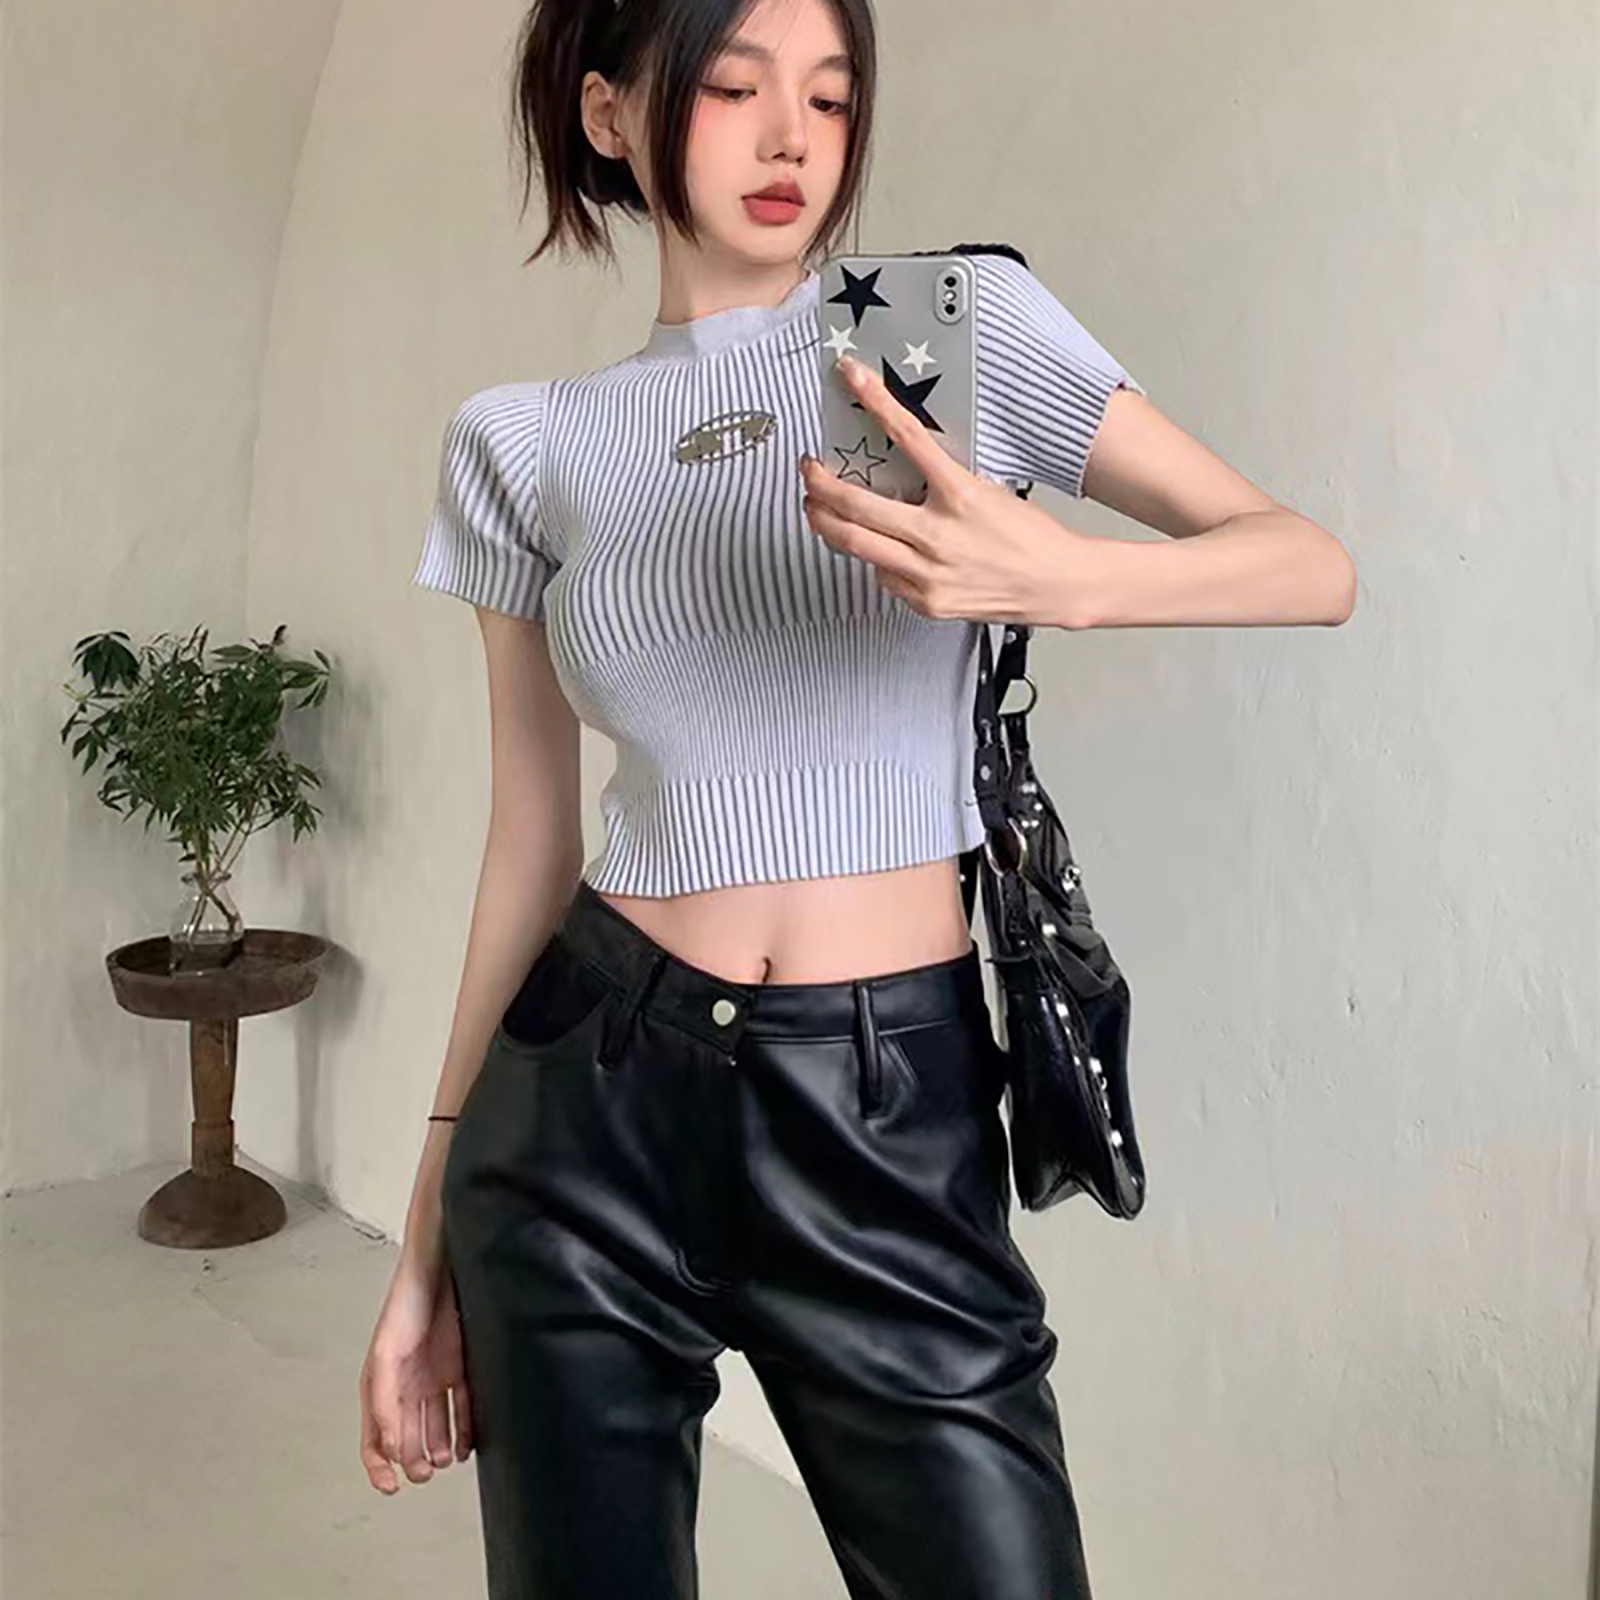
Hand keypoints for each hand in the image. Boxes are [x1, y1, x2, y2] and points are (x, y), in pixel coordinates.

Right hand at [359, 1254, 472, 1492]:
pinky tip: (468, 1443)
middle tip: (426, 1472)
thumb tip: (391, 1447)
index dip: (379, 1466)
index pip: (374, 1438)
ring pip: (436, 1426)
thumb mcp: (385, 1357)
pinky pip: (462, 1406)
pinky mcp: (459, 1367)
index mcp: (380, 1388)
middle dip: (414, 1460)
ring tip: (447, 1459)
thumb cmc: (405, 1306)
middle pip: (407, 1437)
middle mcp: (406, 1387)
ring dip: (440, 1448)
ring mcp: (433, 1378)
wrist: (441, 1271)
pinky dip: (464, 1427)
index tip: (392, 1486)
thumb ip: (385, 1402)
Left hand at [800, 353, 1100, 626]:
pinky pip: (882, 576)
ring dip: (826, 522)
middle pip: (855, 505)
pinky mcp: (927, 602)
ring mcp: (929, 574)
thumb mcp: (988, 493)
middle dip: (820, 484)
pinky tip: (875, 548)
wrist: (1057, 584)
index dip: (875, 401)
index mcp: (960, 496)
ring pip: (855, 544)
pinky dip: (872, 557)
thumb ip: (942, 485)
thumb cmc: (1029, 536)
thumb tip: (900, 471)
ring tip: (818, 508)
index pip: (907, 436)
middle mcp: (938, 536)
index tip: (852, 376)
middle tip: (809, 469)